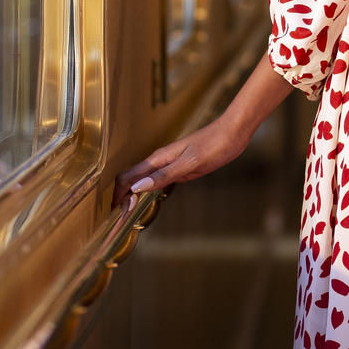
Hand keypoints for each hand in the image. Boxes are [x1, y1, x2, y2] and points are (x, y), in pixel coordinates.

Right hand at [113, 112, 244, 207]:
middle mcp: (160, 160)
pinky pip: (158, 179)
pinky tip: (152, 198)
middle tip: (120, 216)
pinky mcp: (180, 166)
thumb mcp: (190, 163)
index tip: (115, 211)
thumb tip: (138, 187)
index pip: (128, 176)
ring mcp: (170, 163)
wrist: (233, 132)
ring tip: (131, 211)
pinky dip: (150, 190)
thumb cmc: (215, 145)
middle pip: (132, 178)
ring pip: (144, 178)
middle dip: (122, 195)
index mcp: (159, 159)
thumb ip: (164, 175)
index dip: (118, 193)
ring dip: (134, 193)